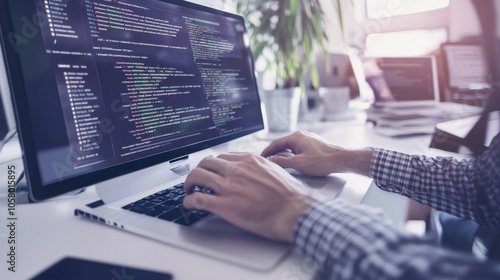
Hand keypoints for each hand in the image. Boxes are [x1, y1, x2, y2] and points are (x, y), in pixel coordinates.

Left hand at [183, 153, 316, 242]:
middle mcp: (237, 170)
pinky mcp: (225, 205)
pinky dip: (188, 201)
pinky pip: (198, 199)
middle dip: (198, 171)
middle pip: (206, 163)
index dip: (213, 165)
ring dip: (189, 183)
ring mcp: (229, 187)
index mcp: (249, 161)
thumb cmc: (291, 195)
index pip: (222, 157)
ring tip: (188, 190)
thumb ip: (260, 167)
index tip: (211, 171)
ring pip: (197, 176)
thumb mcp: (276, 170)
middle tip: (196, 179)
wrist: (295, 211)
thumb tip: (255, 169)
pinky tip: (188, 204)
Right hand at [261, 131, 372, 176]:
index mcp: (296, 137)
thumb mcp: (299, 164)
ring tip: (277, 162)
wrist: (341, 160)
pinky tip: (291, 160)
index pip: (275, 143)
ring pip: (290, 146)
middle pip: (282, 144)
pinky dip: (291, 153)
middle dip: (273, 152)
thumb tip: (271, 161)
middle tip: (266, 160)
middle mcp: (301, 135)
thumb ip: (282, 162)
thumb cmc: (322, 161)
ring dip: (283, 153)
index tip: (260, 158)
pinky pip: (298, 147)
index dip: (266, 152)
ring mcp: (308, 139)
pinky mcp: (313, 144)